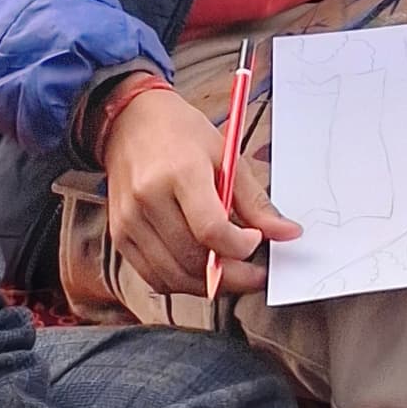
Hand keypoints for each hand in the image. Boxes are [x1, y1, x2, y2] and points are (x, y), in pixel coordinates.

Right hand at [101, 77, 296, 296]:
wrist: (130, 122)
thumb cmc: (179, 133)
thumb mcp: (225, 155)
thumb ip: (255, 201)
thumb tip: (287, 232)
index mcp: (179, 172)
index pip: (211, 229)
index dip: (240, 247)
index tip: (256, 242)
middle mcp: (148, 199)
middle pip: (194, 259)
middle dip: (233, 275)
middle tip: (255, 271)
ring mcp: (129, 220)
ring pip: (175, 276)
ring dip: (210, 285)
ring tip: (232, 273)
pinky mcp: (119, 235)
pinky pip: (154, 277)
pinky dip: (182, 283)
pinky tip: (201, 271)